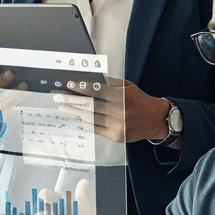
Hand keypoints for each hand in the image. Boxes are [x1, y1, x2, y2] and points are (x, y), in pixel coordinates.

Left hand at [56, 77, 171, 143]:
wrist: (156, 120)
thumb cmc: (139, 100)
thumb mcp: (127, 86)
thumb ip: (109, 82)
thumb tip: (89, 78)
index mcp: (122, 96)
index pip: (96, 90)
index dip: (80, 87)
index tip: (68, 85)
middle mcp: (119, 111)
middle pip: (89, 105)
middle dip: (72, 101)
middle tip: (59, 98)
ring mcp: (117, 125)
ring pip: (90, 118)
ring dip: (75, 112)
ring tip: (64, 107)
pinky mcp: (116, 136)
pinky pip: (96, 129)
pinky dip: (85, 123)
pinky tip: (78, 117)